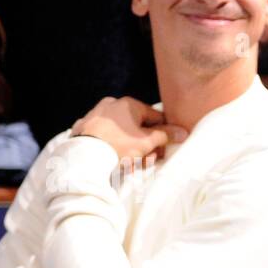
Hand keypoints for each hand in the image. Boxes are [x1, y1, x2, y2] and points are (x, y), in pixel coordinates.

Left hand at [70, 97, 186, 165]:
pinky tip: (116, 159)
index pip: (155, 116)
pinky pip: (107, 136)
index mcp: (128, 104)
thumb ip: (166, 136)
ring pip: (122, 132)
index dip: (164, 132)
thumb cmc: (119, 145)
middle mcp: (111, 104)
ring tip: (133, 163)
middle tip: (149, 159)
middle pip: (138, 125)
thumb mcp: (147, 142)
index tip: (165, 147)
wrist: (84, 156)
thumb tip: (183, 132)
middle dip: (147, 144)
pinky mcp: (84, 128)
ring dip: (132, 147)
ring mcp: (96, 115)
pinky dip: (115, 146)